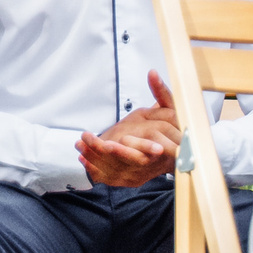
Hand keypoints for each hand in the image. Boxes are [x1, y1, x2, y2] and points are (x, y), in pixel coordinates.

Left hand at [76, 71, 178, 186]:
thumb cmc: (170, 129)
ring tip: (80, 144)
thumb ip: (161, 92)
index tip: (118, 138)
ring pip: (121, 170)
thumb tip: (152, 73)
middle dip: (114, 152)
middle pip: (135, 162)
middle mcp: (158, 164)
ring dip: (98, 158)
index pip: (154, 152)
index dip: (137, 147)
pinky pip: (113, 178)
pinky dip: (97, 170)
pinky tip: (82, 158)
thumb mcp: (168, 108)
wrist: (172, 154)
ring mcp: (144, 174)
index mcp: (171, 148)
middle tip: (92, 141)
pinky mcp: (132, 180)